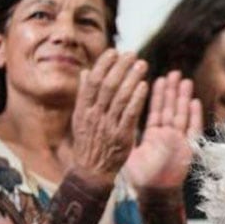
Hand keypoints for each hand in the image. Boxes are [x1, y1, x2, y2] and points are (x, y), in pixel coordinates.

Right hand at [72, 49, 148, 184]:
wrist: (92, 172)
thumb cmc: (88, 143)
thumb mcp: (80, 119)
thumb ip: (84, 96)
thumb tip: (86, 72)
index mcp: (83, 109)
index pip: (92, 81)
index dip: (103, 65)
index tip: (114, 52)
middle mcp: (94, 115)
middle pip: (107, 85)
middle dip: (120, 67)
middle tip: (132, 54)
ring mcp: (108, 125)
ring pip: (119, 97)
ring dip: (131, 79)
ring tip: (142, 65)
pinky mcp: (122, 136)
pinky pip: (130, 114)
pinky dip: (137, 99)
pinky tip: (144, 86)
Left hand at [125, 70, 202, 188]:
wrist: (154, 193)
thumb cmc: (141, 177)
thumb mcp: (130, 151)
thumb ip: (125, 133)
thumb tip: (111, 119)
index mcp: (153, 135)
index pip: (155, 110)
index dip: (157, 95)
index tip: (157, 78)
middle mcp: (167, 136)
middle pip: (170, 109)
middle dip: (172, 91)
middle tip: (174, 73)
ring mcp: (179, 141)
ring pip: (181, 115)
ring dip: (183, 98)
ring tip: (184, 80)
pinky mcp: (188, 149)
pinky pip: (191, 130)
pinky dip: (194, 116)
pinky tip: (194, 102)